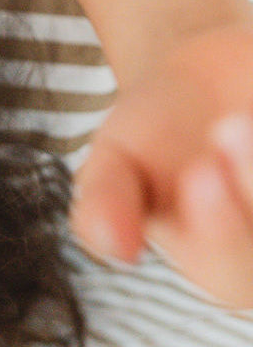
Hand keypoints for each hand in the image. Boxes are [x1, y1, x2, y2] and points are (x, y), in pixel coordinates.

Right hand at [71, 21, 252, 307]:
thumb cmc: (154, 134)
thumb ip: (106, 203)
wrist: (200, 77)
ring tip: (240, 116)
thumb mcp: (115, 163)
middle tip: (229, 127)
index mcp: (222, 263)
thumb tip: (114, 245)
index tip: (200, 172)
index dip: (223, 229)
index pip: (233, 269)